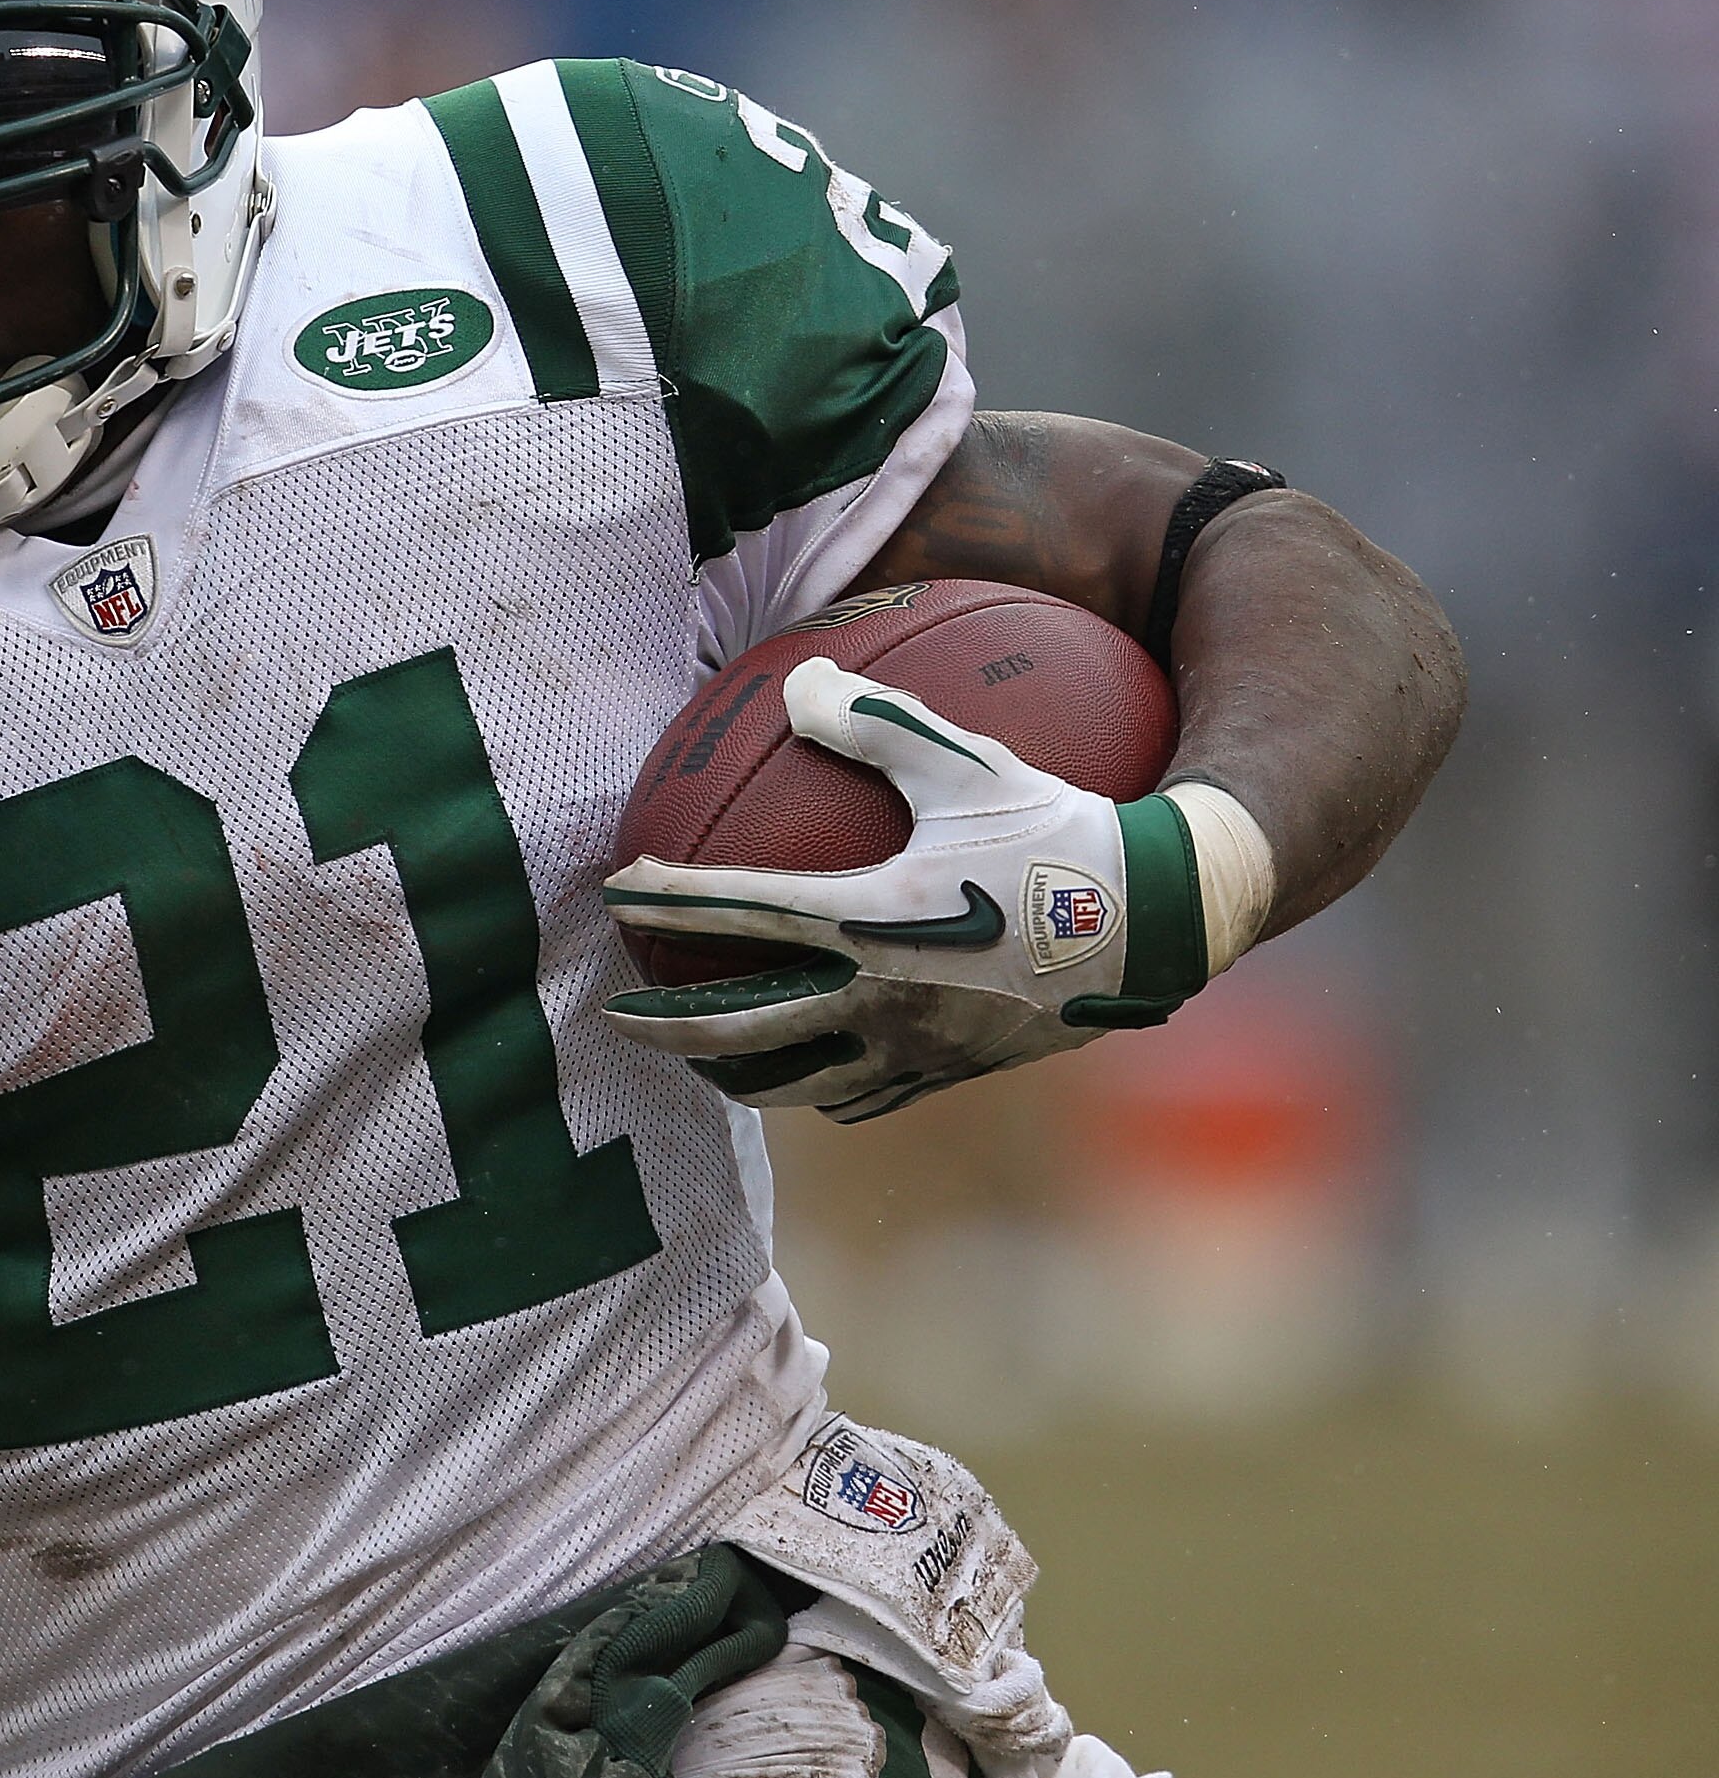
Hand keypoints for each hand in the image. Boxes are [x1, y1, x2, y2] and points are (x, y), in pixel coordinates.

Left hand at [601, 658, 1218, 1121]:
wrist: (1163, 923)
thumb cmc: (1063, 831)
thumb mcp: (971, 764)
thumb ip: (879, 725)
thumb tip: (797, 681)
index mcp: (874, 920)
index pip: (743, 909)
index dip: (670, 897)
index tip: (613, 887)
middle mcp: (883, 997)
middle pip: (745, 1028)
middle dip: (669, 1027)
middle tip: (614, 1017)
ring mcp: (919, 1047)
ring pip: (801, 1082)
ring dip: (738, 1074)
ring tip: (701, 1063)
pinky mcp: (956, 1072)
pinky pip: (867, 1095)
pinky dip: (822, 1090)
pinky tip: (811, 1077)